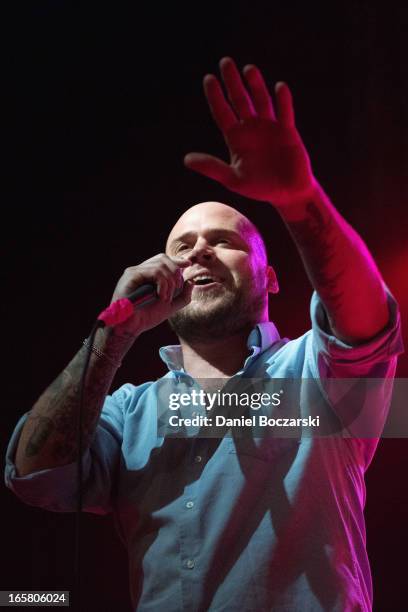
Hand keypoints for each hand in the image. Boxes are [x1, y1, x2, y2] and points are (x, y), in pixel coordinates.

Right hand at [110, 254, 192, 335]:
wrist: (131, 328)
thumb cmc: (146, 318)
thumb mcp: (170, 307)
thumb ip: (182, 296)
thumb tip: (191, 281)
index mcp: (147, 275)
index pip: (163, 260)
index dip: (176, 260)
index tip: (188, 264)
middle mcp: (140, 271)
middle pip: (163, 259)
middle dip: (175, 273)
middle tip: (176, 289)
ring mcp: (135, 272)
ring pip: (160, 265)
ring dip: (169, 282)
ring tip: (166, 298)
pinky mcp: (131, 276)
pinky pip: (153, 272)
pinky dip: (162, 283)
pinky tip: (161, 296)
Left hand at [184, 56, 315, 206]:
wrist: (287, 193)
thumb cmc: (260, 188)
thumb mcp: (233, 179)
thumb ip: (212, 167)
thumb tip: (186, 160)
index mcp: (235, 138)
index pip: (222, 112)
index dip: (215, 96)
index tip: (209, 79)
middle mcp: (251, 128)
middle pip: (239, 100)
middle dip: (233, 82)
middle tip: (225, 62)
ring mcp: (270, 127)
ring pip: (261, 101)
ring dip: (255, 85)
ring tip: (248, 69)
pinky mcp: (288, 131)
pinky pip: (285, 112)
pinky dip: (283, 100)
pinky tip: (278, 87)